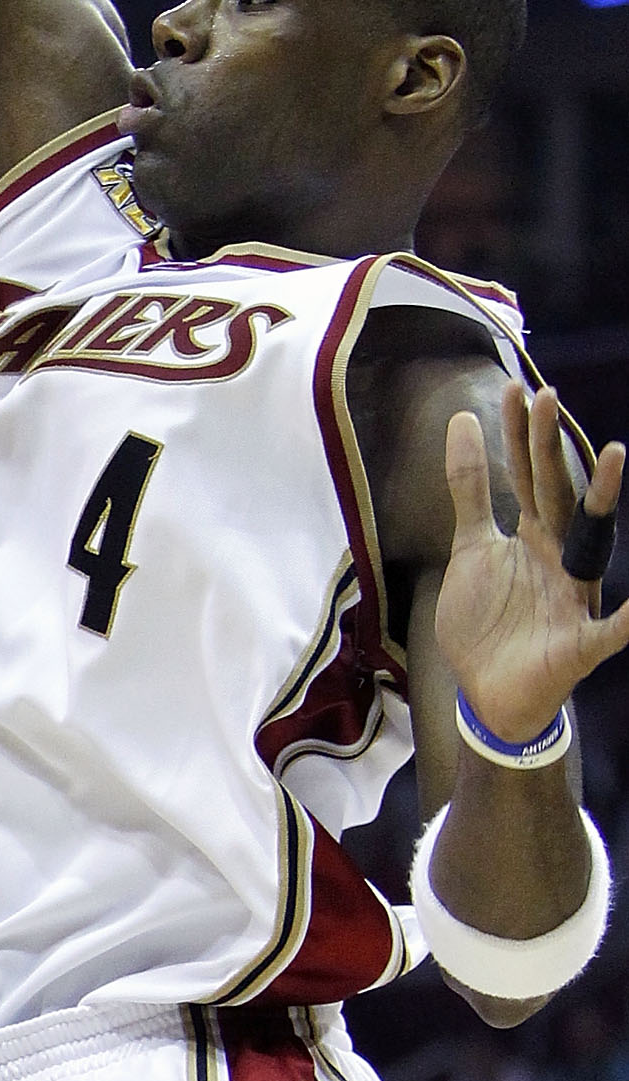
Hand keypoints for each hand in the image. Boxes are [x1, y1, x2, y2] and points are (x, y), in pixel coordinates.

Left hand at [437, 380, 628, 741]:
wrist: (490, 693)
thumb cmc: (489, 620)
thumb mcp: (472, 548)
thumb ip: (472, 489)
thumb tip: (466, 420)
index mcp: (533, 537)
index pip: (529, 476)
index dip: (521, 435)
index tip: (519, 387)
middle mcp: (559, 557)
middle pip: (555, 494)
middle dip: (548, 448)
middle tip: (546, 395)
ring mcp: (573, 597)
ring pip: (591, 543)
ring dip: (600, 500)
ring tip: (614, 456)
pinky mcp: (581, 644)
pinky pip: (614, 629)